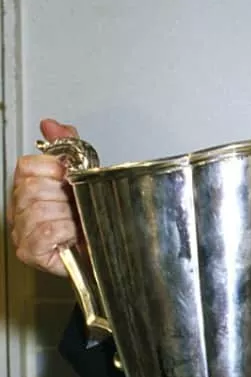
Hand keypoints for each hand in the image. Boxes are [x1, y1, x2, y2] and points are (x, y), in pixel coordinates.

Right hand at [9, 119, 80, 275]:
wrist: (104, 248)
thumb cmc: (90, 215)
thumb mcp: (83, 176)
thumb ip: (68, 147)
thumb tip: (52, 125)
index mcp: (27, 187)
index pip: (26, 166)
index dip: (53, 169)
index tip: (67, 179)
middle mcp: (19, 208)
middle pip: (32, 187)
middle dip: (62, 195)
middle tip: (74, 205)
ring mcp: (21, 231)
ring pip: (39, 210)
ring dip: (66, 215)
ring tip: (75, 221)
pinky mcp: (29, 251)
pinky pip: (46, 231)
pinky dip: (65, 231)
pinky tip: (71, 234)